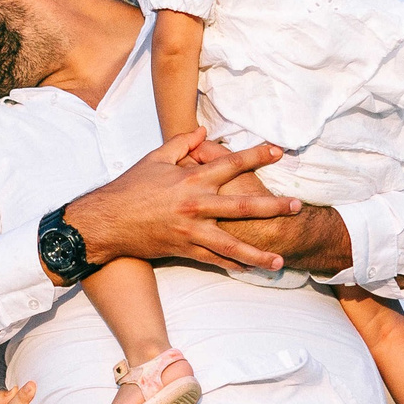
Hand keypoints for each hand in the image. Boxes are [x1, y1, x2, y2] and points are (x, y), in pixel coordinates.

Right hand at [64, 129, 305, 271]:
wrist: (106, 222)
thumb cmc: (129, 188)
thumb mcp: (154, 158)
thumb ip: (181, 143)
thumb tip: (202, 133)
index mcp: (191, 179)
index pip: (231, 164)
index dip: (257, 156)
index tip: (279, 152)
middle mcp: (196, 206)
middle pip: (243, 207)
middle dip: (273, 208)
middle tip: (296, 208)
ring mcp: (191, 231)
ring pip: (232, 245)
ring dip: (258, 254)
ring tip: (279, 261)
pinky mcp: (183, 249)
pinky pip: (213, 259)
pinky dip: (231, 265)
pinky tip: (249, 270)